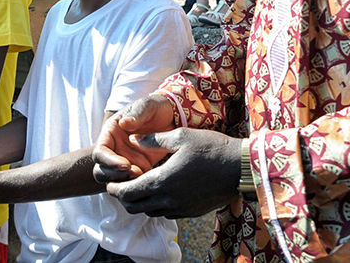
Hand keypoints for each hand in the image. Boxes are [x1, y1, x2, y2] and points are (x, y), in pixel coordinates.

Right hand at [92, 94, 176, 182]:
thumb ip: (136, 114)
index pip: (100, 152)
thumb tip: (123, 123)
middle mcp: (115, 149)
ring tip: (143, 176)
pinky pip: (132, 184)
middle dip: (115, 176)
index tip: (126, 164)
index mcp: (111, 133)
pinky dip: (138, 186)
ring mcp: (126, 160)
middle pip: (101, 171)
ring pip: (114, 181)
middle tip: (136, 173)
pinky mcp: (139, 169)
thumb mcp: (147, 106)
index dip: (109, 161)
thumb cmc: (156, 108)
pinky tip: (151, 181)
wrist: (173, 116)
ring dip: (125, 183)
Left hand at [105, 128, 242, 218]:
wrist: (240, 168)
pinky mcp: (191, 212)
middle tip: (121, 185)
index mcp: (162, 181)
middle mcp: (168, 200)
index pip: (127, 193)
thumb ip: (153, 140)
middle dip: (123, 197)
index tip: (110, 182)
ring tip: (140, 185)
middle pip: (134, 207)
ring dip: (140, 202)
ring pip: (149, 212)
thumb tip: (132, 139)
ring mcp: (180, 209)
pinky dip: (156, 205)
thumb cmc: (211, 148)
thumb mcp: (180, 136)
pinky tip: (161, 189)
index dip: (114, 189)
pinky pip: (165, 213)